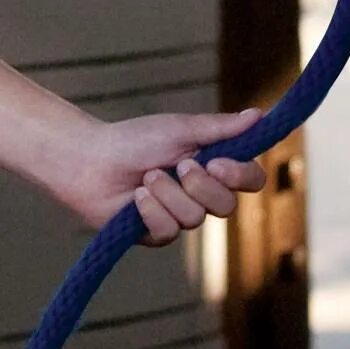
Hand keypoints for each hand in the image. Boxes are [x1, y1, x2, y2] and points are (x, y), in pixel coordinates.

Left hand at [49, 108, 267, 242]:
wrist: (90, 160)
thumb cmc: (134, 140)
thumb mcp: (180, 129)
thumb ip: (220, 128)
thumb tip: (258, 115)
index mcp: (211, 165)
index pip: (250, 180)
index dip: (240, 176)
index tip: (217, 163)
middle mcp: (200, 194)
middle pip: (227, 206)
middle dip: (200, 186)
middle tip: (178, 165)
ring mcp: (180, 216)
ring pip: (195, 219)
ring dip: (168, 193)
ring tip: (146, 177)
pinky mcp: (157, 233)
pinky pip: (169, 231)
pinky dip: (151, 210)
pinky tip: (136, 198)